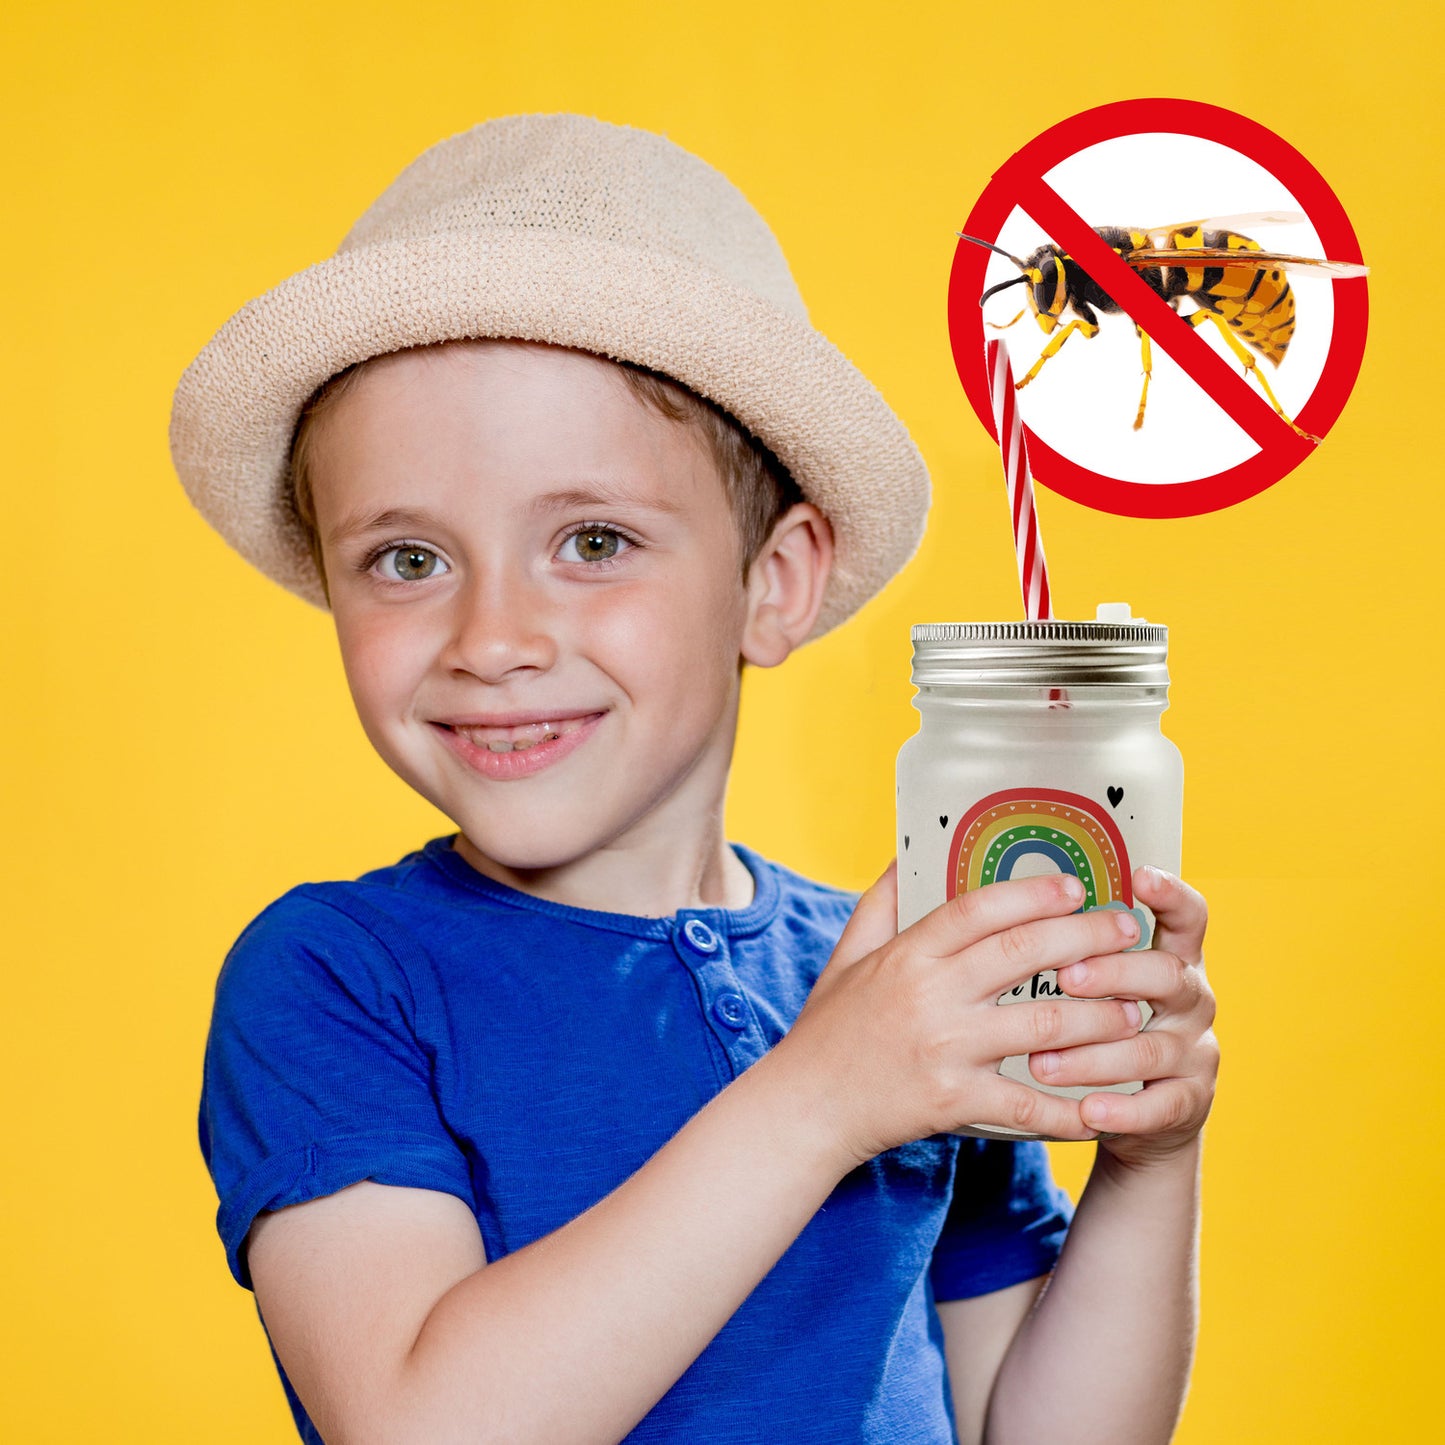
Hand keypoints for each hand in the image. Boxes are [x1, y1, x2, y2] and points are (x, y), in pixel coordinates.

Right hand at [776, 863, 1149, 1167]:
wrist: (805, 1108)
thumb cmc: (829, 1028)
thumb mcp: (848, 954)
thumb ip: (883, 901)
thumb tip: (910, 850)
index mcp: (907, 955)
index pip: (978, 908)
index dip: (1032, 892)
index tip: (1076, 885)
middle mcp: (929, 996)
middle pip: (1023, 954)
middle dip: (1086, 937)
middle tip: (1125, 931)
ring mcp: (945, 1050)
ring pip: (1042, 1026)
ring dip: (1098, 1017)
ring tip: (1133, 1010)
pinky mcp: (954, 1101)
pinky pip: (1026, 1104)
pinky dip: (1068, 1108)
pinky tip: (1101, 1105)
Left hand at [1039, 867, 1217, 1167]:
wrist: (1144, 1115)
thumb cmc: (1106, 1029)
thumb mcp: (1105, 985)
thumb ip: (1081, 949)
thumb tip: (1020, 906)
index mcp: (1174, 960)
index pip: (1188, 917)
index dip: (1172, 895)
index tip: (1141, 875)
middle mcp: (1192, 1001)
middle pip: (1166, 975)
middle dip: (1115, 973)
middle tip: (1067, 977)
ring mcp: (1196, 1053)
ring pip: (1150, 1048)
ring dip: (1094, 1055)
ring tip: (1041, 1062)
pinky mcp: (1189, 1104)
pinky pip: (1159, 1107)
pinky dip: (1122, 1110)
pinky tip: (1087, 1111)